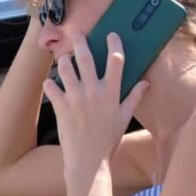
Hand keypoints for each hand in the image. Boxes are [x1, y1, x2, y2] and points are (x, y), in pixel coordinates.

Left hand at [42, 32, 148, 175]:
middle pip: (86, 58)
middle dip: (81, 42)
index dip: (114, 45)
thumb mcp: (124, 118)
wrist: (88, 160)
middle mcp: (93, 91)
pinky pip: (51, 87)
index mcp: (111, 93)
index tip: (111, 35)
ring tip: (64, 58)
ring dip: (64, 60)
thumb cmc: (108, 140)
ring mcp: (75, 98)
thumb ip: (134, 98)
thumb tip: (146, 83)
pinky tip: (50, 83)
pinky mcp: (61, 106)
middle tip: (78, 34)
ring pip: (67, 68)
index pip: (116, 61)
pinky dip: (49, 83)